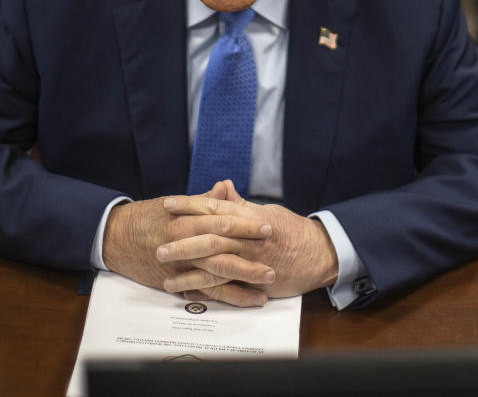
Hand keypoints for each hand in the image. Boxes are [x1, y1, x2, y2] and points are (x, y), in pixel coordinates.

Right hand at [102, 182, 274, 306]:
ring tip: (268, 281)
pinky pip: (206, 292)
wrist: (116, 236)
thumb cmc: (149, 217)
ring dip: (244, 278)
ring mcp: (180, 263)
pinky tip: (248, 299)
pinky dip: (228, 297)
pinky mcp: (176, 281)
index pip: (222, 220)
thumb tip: (226, 188)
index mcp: (188, 218)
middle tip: (274, 257)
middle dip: (250, 254)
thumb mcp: (176, 205)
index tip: (269, 226)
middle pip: (223, 248)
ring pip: (217, 273)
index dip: (246, 224)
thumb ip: (204, 201)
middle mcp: (185, 240)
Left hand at [158, 180, 338, 301]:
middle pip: (210, 236)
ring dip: (188, 269)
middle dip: (182, 240)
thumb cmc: (292, 231)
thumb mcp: (266, 211)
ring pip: (214, 264)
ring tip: (165, 272)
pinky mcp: (253, 280)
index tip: (168, 204)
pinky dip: (204, 288)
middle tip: (159, 244)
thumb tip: (222, 186)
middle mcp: (247, 237)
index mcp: (248, 217)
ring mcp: (250, 260)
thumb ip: (240, 204)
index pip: (214, 208)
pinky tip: (185, 291)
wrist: (319, 254)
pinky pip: (225, 286)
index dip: (190, 206)